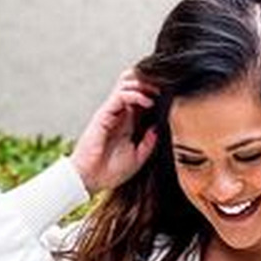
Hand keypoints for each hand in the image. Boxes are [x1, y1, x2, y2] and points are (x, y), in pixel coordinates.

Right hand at [70, 69, 161, 194]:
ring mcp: (111, 112)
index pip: (140, 96)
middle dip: (148, 81)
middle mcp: (119, 113)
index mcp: (127, 122)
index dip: (153, 91)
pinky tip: (148, 102)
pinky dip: (136, 94)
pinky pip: (121, 95)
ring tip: (158, 91)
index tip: (169, 95)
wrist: (90, 180)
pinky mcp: (104, 114)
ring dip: (144, 84)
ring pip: (126, 83)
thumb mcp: (137, 158)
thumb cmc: (110, 171)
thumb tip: (158, 127)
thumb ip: (148, 143)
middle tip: (164, 87)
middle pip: (131, 83)